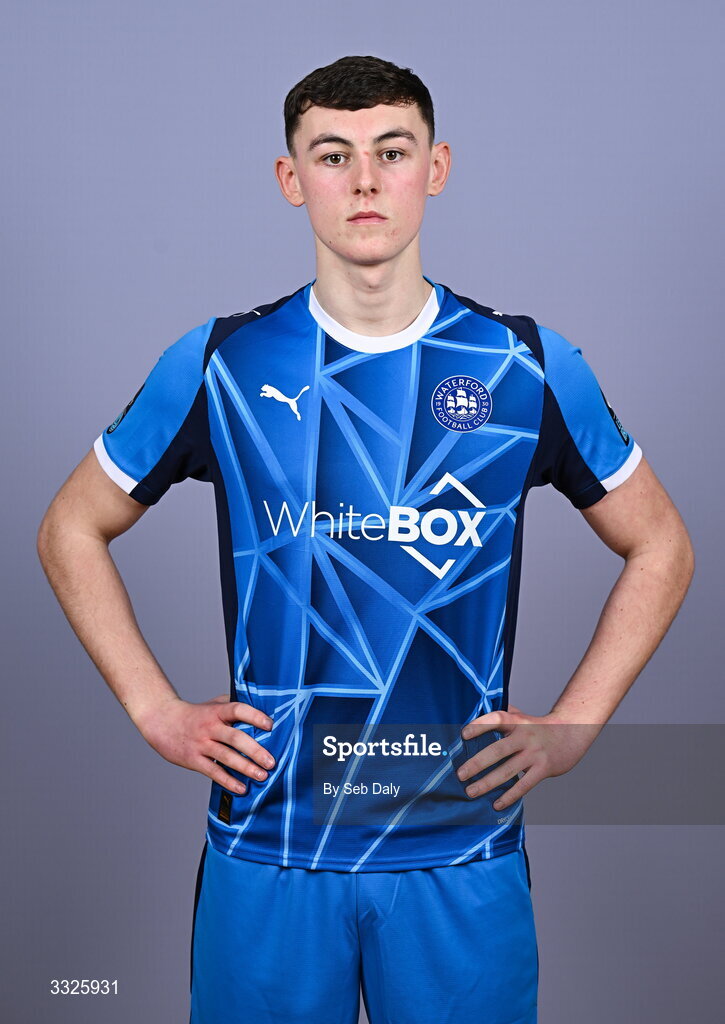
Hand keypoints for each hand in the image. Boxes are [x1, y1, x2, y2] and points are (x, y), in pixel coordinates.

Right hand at [135, 693, 274, 793]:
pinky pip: (213, 772)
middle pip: (235, 738)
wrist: (162, 722)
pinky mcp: (194, 760)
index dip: (254, 716)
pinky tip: (241, 788)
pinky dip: (228, 781)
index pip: (237, 710)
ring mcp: (201, 744)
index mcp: (217, 711)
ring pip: (226, 757)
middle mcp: (210, 727)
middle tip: (271, 762)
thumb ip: (233, 705)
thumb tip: (262, 707)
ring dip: (246, 767)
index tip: (270, 725)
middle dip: (255, 751)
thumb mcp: (213, 703)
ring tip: (262, 776)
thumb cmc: (195, 714)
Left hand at [456, 704, 599, 810]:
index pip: (497, 720)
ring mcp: (535, 753)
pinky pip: (524, 785)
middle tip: (460, 774)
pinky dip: (509, 796)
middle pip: (498, 750)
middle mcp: (525, 736)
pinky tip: (497, 804)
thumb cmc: (539, 726)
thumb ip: (503, 715)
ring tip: (471, 792)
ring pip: (508, 770)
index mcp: (517, 721)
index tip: (463, 734)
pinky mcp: (544, 768)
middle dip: (477, 763)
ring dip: (488, 783)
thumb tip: (476, 712)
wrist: (572, 732)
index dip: (480, 726)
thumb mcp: (522, 716)